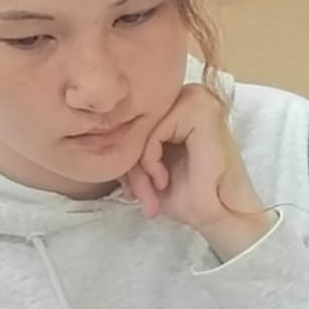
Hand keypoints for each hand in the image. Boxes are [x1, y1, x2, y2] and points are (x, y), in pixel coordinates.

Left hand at [122, 80, 271, 257]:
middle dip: (131, 164)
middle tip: (139, 195)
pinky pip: (153, 131)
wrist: (218, 214)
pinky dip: (151, 160)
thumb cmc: (189, 194)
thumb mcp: (146, 168)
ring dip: (140, 164)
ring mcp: (195, 98)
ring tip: (154, 188)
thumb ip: (127, 148)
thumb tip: (91, 139)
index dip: (128, 157)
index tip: (133, 189)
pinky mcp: (199, 110)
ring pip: (141, 127)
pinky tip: (163, 179)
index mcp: (177, 105)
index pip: (135, 121)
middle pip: (136, 122)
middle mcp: (187, 95)